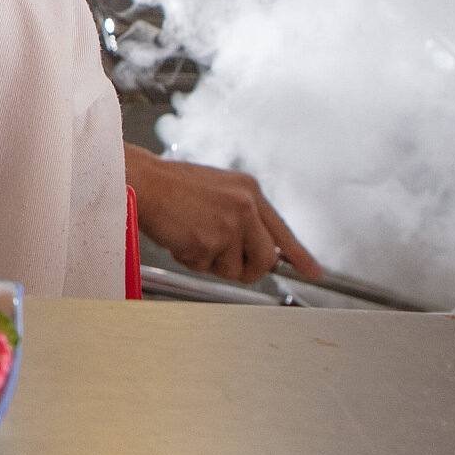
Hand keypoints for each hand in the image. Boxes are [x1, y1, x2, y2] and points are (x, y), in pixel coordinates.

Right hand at [124, 146, 322, 284]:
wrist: (140, 181)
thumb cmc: (169, 185)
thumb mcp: (217, 190)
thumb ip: (241, 214)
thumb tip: (262, 249)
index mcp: (248, 190)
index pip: (282, 230)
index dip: (299, 255)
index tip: (314, 273)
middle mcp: (245, 205)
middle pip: (266, 258)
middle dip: (248, 268)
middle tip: (224, 261)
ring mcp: (229, 224)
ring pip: (235, 268)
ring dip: (211, 262)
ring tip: (191, 236)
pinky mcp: (210, 241)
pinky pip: (205, 267)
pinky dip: (189, 259)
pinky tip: (178, 236)